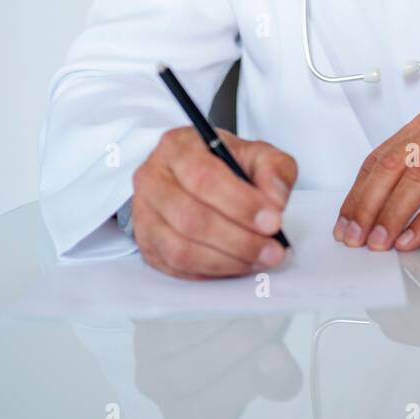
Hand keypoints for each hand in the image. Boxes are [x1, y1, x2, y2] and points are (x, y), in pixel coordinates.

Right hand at [132, 127, 295, 278]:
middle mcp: (153, 179)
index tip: (273, 220)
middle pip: (190, 217)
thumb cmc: (225, 164)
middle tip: (272, 248)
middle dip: (238, 239)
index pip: (204, 177)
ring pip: (180, 248)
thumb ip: (273, 170)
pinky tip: (238, 264)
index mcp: (178, 147)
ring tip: (260, 259)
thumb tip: (275, 201)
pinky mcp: (147, 244)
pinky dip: (211, 271)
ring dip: (227, 260)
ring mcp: (144, 214)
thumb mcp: (256, 154)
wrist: (197, 175)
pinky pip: (176, 267)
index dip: (240, 203)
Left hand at [333, 111, 419, 252]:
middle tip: (354, 238)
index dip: (357, 194)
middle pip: (392, 166)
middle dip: (367, 206)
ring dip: (392, 215)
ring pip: (418, 179)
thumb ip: (415, 177)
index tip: (344, 223)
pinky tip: (413, 239)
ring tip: (379, 243)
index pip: (379, 159)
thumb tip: (375, 213)